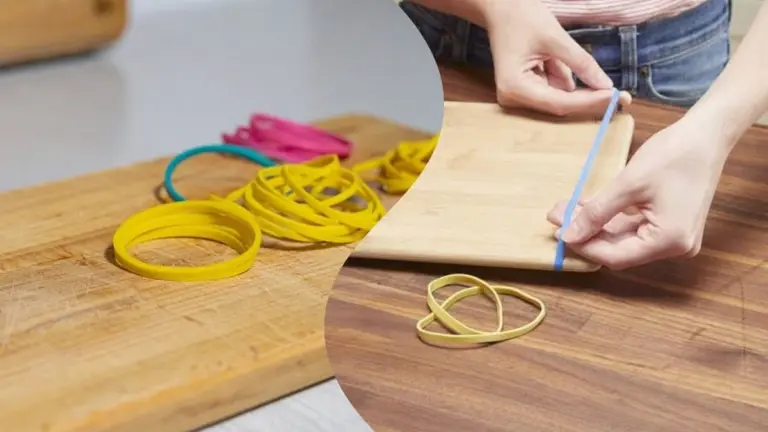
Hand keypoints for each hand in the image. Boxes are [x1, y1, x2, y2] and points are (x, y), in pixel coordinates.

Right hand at [484, 0, 631, 115]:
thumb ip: (582, 63)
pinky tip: (554, 60)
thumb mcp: (555, 38)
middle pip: (560, 106)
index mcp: (515, 88)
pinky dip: (565, 78)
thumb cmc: (522, 18)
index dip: (589, 102)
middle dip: (589, 99)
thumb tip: (607, 86)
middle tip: (622, 95)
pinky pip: (555, 90)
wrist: (501, 9)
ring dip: (574, 84)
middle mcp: (513, 99)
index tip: (616, 97)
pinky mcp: (526, 91)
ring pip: (560, 99)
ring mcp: (519, 96)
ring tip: (558, 58)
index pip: (559, 102)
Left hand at [546, 117, 732, 269]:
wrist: (707, 133)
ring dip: (594, 223)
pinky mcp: (670, 224)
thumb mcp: (628, 184)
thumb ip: (597, 213)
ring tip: (565, 208)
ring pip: (623, 237)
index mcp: (669, 242)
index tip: (559, 231)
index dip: (584, 246)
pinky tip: (586, 205)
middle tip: (556, 215)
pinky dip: (610, 217)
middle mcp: (675, 247)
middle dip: (586, 231)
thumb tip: (568, 235)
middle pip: (619, 249)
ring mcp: (674, 237)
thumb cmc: (673, 155)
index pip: (616, 257)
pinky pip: (633, 226)